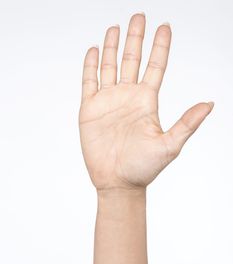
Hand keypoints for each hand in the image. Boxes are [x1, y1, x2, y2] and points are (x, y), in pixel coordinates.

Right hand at [78, 13, 213, 190]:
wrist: (118, 182)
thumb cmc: (143, 168)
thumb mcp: (170, 145)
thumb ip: (187, 123)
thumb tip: (210, 104)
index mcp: (147, 102)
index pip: (156, 67)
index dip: (160, 46)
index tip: (164, 26)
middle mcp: (128, 97)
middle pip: (132, 60)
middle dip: (135, 38)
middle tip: (139, 16)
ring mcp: (108, 101)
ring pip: (110, 66)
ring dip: (112, 46)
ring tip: (115, 27)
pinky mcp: (90, 109)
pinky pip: (89, 82)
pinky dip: (90, 65)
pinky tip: (94, 50)